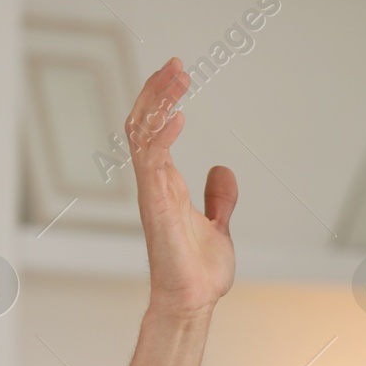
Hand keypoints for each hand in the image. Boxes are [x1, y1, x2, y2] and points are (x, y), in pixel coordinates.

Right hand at [127, 57, 237, 320]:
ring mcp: (152, 193)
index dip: (163, 100)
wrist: (193, 301)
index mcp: (166, 184)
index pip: (154, 130)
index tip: (178, 75)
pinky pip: (151, 163)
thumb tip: (222, 171)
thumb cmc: (198, 271)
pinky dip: (162, 138)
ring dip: (158, 103)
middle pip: (144, 123)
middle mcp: (154, 183)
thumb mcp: (219, 225)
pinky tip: (177, 117)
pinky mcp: (156, 206)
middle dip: (157, 91)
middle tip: (176, 65)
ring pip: (143, 135)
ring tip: (176, 76)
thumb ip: (219, 199)